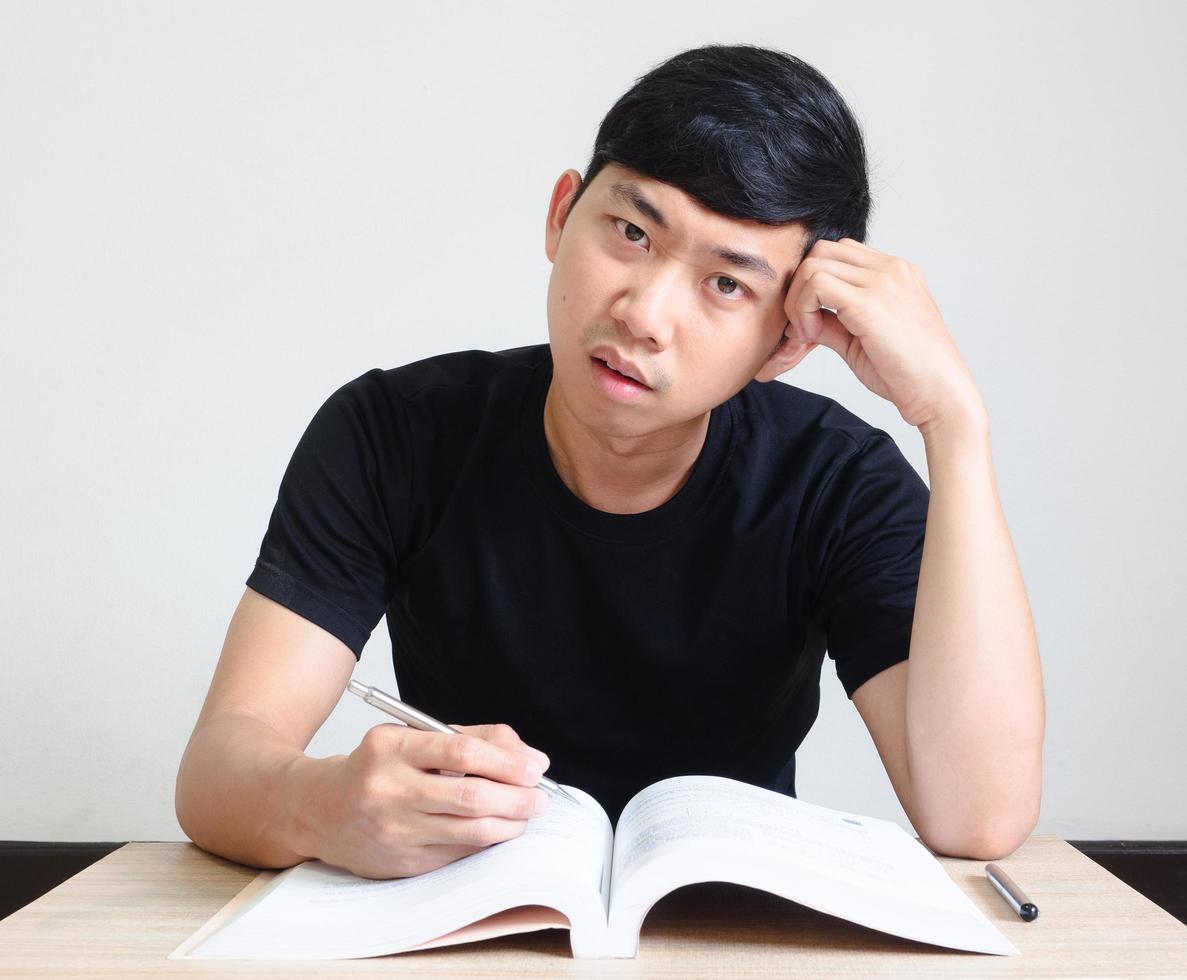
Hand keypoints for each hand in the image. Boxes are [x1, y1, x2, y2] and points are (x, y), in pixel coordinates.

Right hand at [309, 722, 551, 878]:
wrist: (320, 810)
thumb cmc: (377, 768)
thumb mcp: (414, 737)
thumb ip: (473, 739)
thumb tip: (530, 758)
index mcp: (390, 748)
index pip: (461, 752)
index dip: (507, 762)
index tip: (534, 767)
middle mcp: (388, 789)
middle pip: (470, 796)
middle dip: (518, 798)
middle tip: (541, 797)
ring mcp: (394, 831)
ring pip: (470, 831)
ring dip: (511, 824)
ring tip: (528, 813)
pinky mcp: (402, 864)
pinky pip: (460, 853)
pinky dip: (487, 841)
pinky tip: (499, 829)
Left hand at [781, 238, 985, 432]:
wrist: (939, 394)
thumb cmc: (908, 374)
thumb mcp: (862, 340)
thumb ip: (832, 322)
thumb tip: (802, 318)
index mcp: (896, 273)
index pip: (840, 253)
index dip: (813, 283)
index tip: (811, 320)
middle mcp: (892, 268)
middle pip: (822, 250)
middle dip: (799, 286)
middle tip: (803, 325)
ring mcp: (883, 280)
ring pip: (813, 264)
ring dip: (798, 300)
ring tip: (809, 333)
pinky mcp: (870, 302)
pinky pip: (816, 284)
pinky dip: (802, 309)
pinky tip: (812, 335)